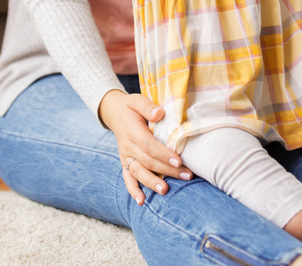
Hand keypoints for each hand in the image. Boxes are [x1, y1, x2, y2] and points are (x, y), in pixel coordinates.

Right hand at [98, 90, 192, 205]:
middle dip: (167, 170)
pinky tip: (142, 202)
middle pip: (148, 161)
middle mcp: (128, 146)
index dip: (163, 154)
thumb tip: (160, 113)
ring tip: (166, 190)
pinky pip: (127, 178)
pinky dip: (133, 191)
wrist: (115, 113)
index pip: (149, 145)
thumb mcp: (137, 100)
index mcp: (132, 131)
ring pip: (139, 172)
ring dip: (152, 183)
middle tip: (186, 175)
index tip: (178, 160)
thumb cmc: (131, 107)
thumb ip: (147, 106)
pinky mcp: (125, 163)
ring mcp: (126, 157)